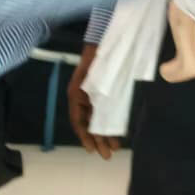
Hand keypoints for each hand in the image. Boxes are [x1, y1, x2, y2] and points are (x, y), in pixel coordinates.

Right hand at [67, 44, 122, 159]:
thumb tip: (100, 116)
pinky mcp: (105, 93)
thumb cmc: (98, 56)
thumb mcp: (93, 76)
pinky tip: (118, 132)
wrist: (105, 39)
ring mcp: (93, 96)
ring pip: (97, 119)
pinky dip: (110, 122)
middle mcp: (83, 98)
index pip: (78, 120)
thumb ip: (95, 94)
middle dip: (98, 140)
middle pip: (89, 123)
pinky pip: (105, 112)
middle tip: (107, 155)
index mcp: (76, 95)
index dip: (84, 136)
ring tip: (115, 148)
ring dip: (105, 134)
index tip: (91, 150)